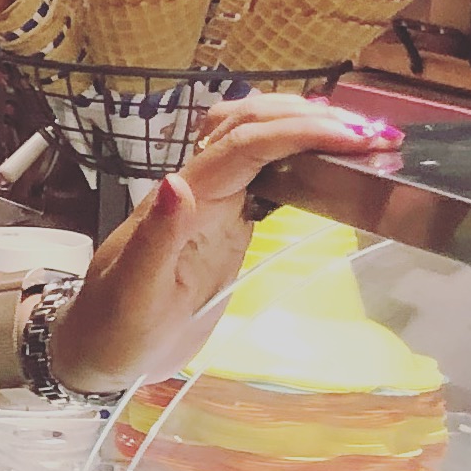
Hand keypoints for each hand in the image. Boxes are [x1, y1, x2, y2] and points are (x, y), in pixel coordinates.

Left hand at [51, 92, 401, 393]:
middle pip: (249, 124)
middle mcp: (196, 191)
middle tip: (374, 134)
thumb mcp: (133, 293)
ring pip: (254, 139)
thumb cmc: (113, 328)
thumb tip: (177, 181)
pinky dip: (297, 159)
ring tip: (361, 138)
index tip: (354, 137)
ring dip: (303, 126)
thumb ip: (156, 238)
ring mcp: (212, 205)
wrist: (96, 352)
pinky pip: (262, 176)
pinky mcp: (225, 225)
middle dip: (309, 117)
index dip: (298, 132)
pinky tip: (331, 165)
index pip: (243, 145)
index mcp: (180, 202)